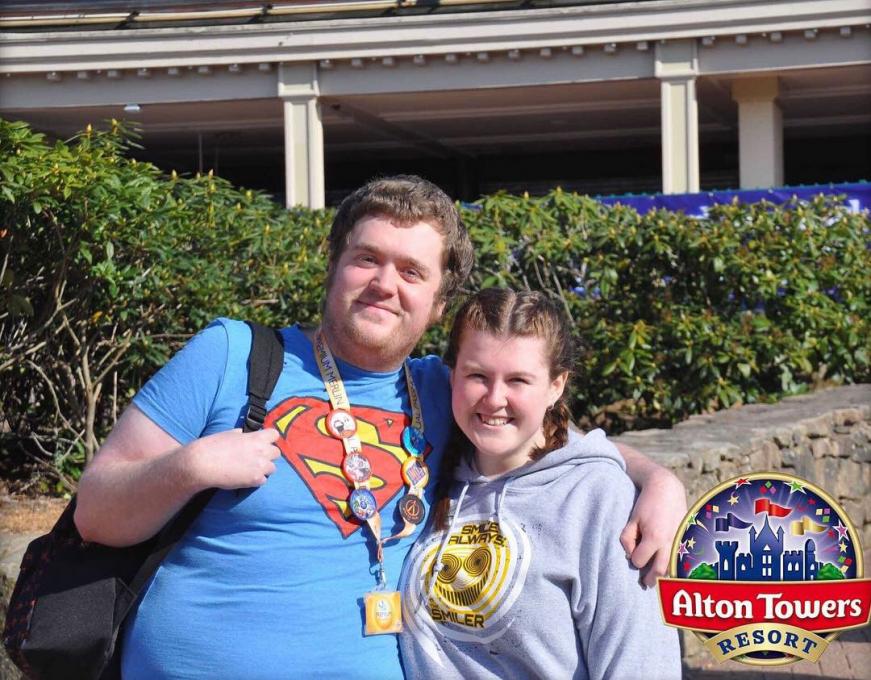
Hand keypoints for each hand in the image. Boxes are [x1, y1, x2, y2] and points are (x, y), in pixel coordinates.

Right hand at [187, 427, 280, 490]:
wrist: (203, 463)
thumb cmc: (212, 446)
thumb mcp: (228, 434)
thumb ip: (240, 435)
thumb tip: (242, 434)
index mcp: (256, 437)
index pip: (275, 435)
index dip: (270, 439)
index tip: (263, 443)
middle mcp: (261, 451)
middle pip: (277, 453)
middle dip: (268, 455)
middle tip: (257, 458)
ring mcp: (260, 466)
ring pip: (272, 468)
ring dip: (264, 469)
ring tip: (251, 470)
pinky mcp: (255, 480)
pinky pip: (263, 481)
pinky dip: (256, 480)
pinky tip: (246, 479)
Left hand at [620, 468, 686, 586]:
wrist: (667, 489)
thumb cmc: (647, 504)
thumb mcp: (632, 520)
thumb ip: (627, 539)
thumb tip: (630, 555)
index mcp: (654, 538)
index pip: (640, 561)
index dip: (634, 560)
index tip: (632, 557)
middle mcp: (670, 542)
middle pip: (660, 571)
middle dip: (651, 579)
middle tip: (645, 584)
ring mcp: (680, 541)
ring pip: (673, 567)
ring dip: (664, 575)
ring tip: (656, 579)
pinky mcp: (686, 539)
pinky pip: (681, 559)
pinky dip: (674, 566)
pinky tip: (668, 568)